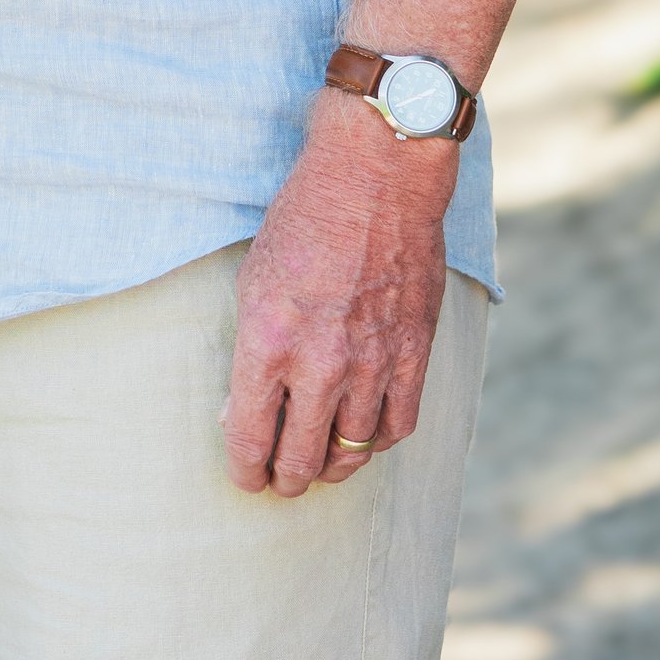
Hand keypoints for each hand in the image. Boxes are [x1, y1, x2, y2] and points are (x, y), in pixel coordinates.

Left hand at [222, 88, 454, 495]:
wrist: (375, 178)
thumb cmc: (303, 220)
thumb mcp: (252, 281)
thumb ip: (253, 351)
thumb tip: (247, 409)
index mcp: (268, 342)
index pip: (249, 438)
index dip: (245, 471)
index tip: (245, 477)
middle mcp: (320, 363)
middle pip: (301, 459)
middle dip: (284, 480)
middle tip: (279, 481)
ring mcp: (372, 362)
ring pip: (352, 451)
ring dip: (331, 467)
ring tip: (319, 466)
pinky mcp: (415, 353)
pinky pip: (398, 425)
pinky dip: (378, 440)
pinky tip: (364, 434)